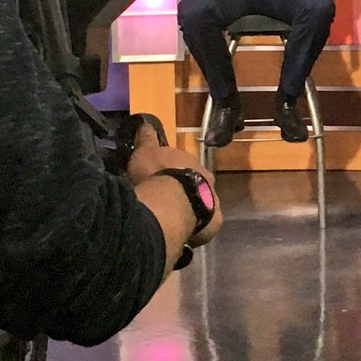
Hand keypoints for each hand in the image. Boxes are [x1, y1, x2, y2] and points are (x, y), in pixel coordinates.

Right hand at [127, 124, 222, 245]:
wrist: (173, 200)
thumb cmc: (156, 174)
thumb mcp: (145, 152)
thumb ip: (147, 140)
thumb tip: (146, 124)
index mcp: (191, 161)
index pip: (183, 165)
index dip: (172, 172)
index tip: (163, 180)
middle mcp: (207, 177)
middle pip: (196, 183)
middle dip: (185, 191)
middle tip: (169, 202)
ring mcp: (213, 199)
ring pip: (203, 204)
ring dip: (191, 210)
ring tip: (175, 221)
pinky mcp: (214, 221)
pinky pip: (207, 226)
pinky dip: (198, 230)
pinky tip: (186, 236)